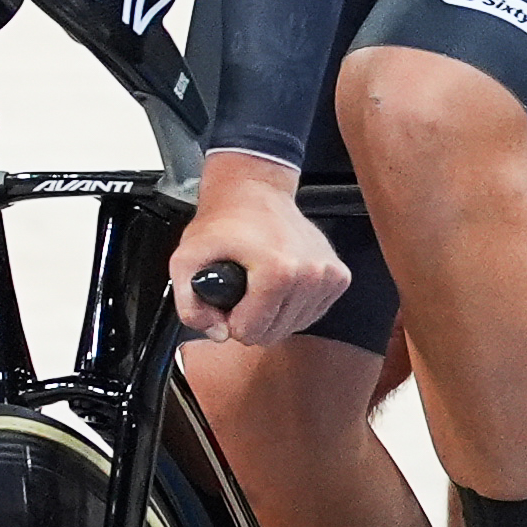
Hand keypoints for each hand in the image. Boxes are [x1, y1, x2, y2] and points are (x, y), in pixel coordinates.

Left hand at [173, 152, 343, 347]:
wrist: (255, 192)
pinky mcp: (339, 276)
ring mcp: (329, 275)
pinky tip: (278, 284)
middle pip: (274, 332)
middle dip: (251, 319)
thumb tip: (217, 334)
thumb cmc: (223, 223)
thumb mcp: (186, 258)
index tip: (226, 296)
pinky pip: (311, 313)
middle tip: (240, 289)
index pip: (251, 331)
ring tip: (258, 284)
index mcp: (278, 271)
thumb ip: (188, 304)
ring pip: (293, 326)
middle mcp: (310, 274)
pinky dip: (292, 307)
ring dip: (272, 314)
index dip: (229, 319)